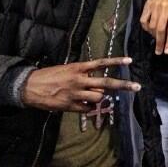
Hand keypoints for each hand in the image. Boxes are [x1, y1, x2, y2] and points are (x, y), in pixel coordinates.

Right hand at [22, 57, 139, 111]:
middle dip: (123, 85)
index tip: (130, 60)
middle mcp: (80, 79)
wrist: (31, 86)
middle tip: (137, 87)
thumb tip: (99, 86)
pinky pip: (88, 108)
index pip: (102, 63)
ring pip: (99, 96)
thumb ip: (85, 75)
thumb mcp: (69, 69)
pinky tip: (83, 104)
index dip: (116, 61)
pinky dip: (89, 107)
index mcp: (79, 67)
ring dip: (100, 96)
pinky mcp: (71, 105)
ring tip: (92, 94)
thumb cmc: (51, 75)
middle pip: (106, 82)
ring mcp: (76, 93)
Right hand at [141, 0, 167, 53]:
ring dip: (153, 35)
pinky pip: (144, 18)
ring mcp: (155, 6)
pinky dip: (145, 26)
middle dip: (160, 43)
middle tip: (159, 51)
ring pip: (151, 25)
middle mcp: (164, 9)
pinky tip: (148, 30)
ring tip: (156, 40)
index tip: (167, 51)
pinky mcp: (148, 4)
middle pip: (160, 30)